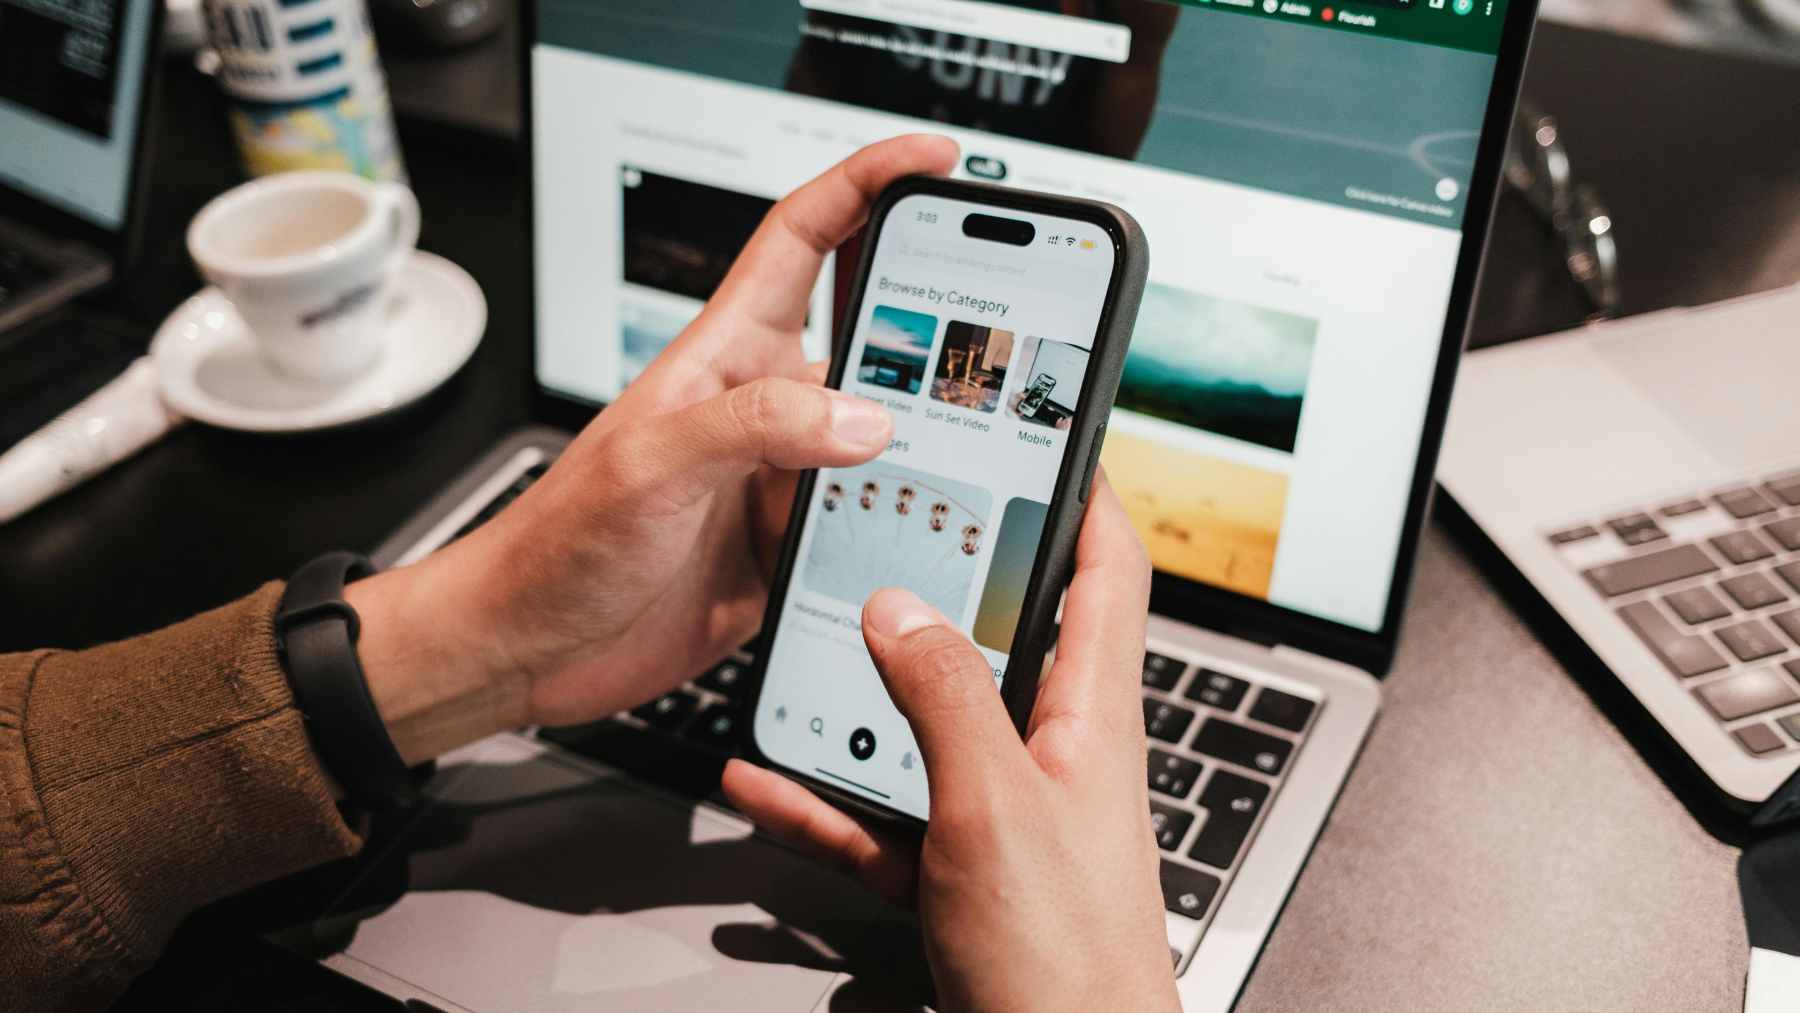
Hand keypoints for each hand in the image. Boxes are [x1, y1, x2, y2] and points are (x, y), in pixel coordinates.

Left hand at [346, 134, 959, 760]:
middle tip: (999, 340)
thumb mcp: (651, 465)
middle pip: (872, 343)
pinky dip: (904, 533)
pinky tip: (931, 544)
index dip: (867, 184)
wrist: (529, 646)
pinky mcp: (789, 550)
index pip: (805, 239)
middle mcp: (764, 410)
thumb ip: (755, 426)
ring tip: (983, 455)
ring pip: (885, 445)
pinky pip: (868, 527)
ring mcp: (780, 481)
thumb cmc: (558, 541)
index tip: (933, 161)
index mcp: (727, 357)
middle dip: (937, 330)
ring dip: (928, 451)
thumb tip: (864, 416)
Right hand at [723, 477, 1179, 1012]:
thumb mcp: (996, 805)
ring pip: (926, 722)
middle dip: (942, 581)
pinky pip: (884, 811)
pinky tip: (767, 782)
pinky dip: (827, 796)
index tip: (1040, 437)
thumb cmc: (1066, 955)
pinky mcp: (959, 869)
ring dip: (862, 692)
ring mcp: (1004, 808)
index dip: (1083, 493)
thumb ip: (945, 697)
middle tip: (883, 526)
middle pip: (999, 634)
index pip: (1107, 570)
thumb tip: (901, 605)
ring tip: (802, 649)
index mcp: (1093, 712)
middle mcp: (1054, 748)